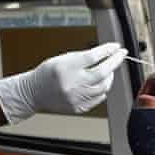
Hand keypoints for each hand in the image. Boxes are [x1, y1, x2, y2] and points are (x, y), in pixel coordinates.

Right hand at [0, 42, 126, 124]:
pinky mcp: (78, 107)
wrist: (34, 93)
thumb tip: (105, 55)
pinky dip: (102, 89)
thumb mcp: (62, 59)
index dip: (107, 51)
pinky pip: (98, 98)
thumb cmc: (47, 74)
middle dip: (115, 62)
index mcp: (65, 67)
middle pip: (102, 72)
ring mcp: (75, 97)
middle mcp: (71, 83)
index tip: (115, 47)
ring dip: (110, 76)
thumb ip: (83, 58)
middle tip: (121, 55)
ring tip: (108, 70)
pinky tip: (100, 83)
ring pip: (103, 86)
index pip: (92, 57)